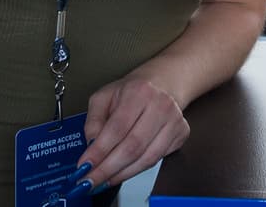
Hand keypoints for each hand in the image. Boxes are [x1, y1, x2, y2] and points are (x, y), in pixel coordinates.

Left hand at [75, 75, 189, 190]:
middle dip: (108, 169)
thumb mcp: (104, 97)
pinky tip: (122, 172)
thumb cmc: (132, 91)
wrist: (162, 84)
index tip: (84, 167)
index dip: (99, 151)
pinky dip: (136, 170)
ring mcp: (174, 121)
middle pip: (132, 147)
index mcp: (139, 92)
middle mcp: (160, 105)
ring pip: (146, 159)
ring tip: (104, 180)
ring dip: (122, 174)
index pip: (117, 128)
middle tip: (91, 181)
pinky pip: (157, 160)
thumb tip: (91, 147)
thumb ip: (93, 121)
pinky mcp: (181, 134)